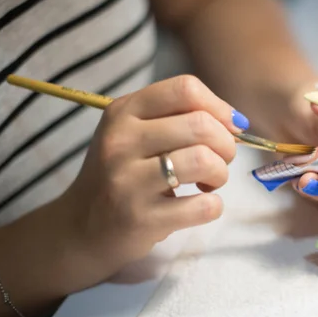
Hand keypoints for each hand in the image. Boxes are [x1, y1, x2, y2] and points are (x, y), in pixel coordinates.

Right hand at [58, 75, 245, 288]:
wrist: (81, 227)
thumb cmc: (121, 174)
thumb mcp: (135, 134)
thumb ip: (177, 119)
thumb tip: (236, 122)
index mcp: (124, 112)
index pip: (185, 89)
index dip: (219, 106)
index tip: (230, 126)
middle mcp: (122, 141)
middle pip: (201, 125)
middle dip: (226, 144)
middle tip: (219, 160)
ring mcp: (128, 181)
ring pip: (203, 160)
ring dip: (221, 174)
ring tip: (209, 183)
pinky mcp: (141, 219)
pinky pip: (203, 206)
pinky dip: (214, 206)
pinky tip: (199, 205)